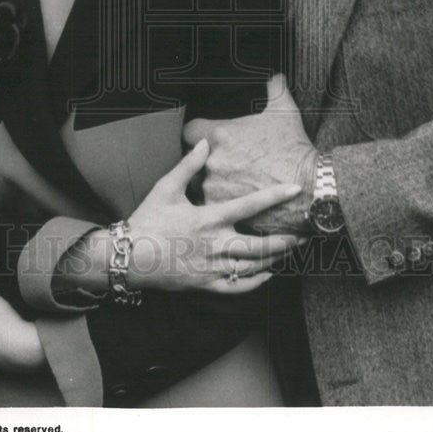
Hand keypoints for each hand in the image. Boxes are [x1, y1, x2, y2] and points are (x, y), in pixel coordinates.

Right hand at [125, 139, 304, 294]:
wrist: (128, 256)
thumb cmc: (148, 219)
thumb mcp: (165, 188)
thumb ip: (188, 166)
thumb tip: (205, 143)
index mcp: (208, 219)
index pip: (249, 205)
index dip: (274, 196)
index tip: (295, 190)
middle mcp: (214, 244)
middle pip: (259, 246)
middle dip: (284, 241)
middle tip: (304, 235)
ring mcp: (211, 267)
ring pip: (251, 268)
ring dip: (274, 261)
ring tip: (290, 252)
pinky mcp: (204, 284)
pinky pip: (236, 288)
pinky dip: (255, 283)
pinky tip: (267, 276)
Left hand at [184, 74, 317, 233]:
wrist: (310, 185)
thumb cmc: (294, 147)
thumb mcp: (284, 111)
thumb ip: (274, 89)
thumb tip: (276, 77)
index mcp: (219, 135)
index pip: (189, 132)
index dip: (198, 136)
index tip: (208, 140)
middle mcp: (212, 161)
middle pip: (195, 162)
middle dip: (207, 163)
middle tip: (227, 165)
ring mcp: (214, 188)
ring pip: (201, 187)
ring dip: (213, 186)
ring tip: (233, 186)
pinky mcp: (222, 210)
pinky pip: (213, 207)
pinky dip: (222, 206)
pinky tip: (236, 202)